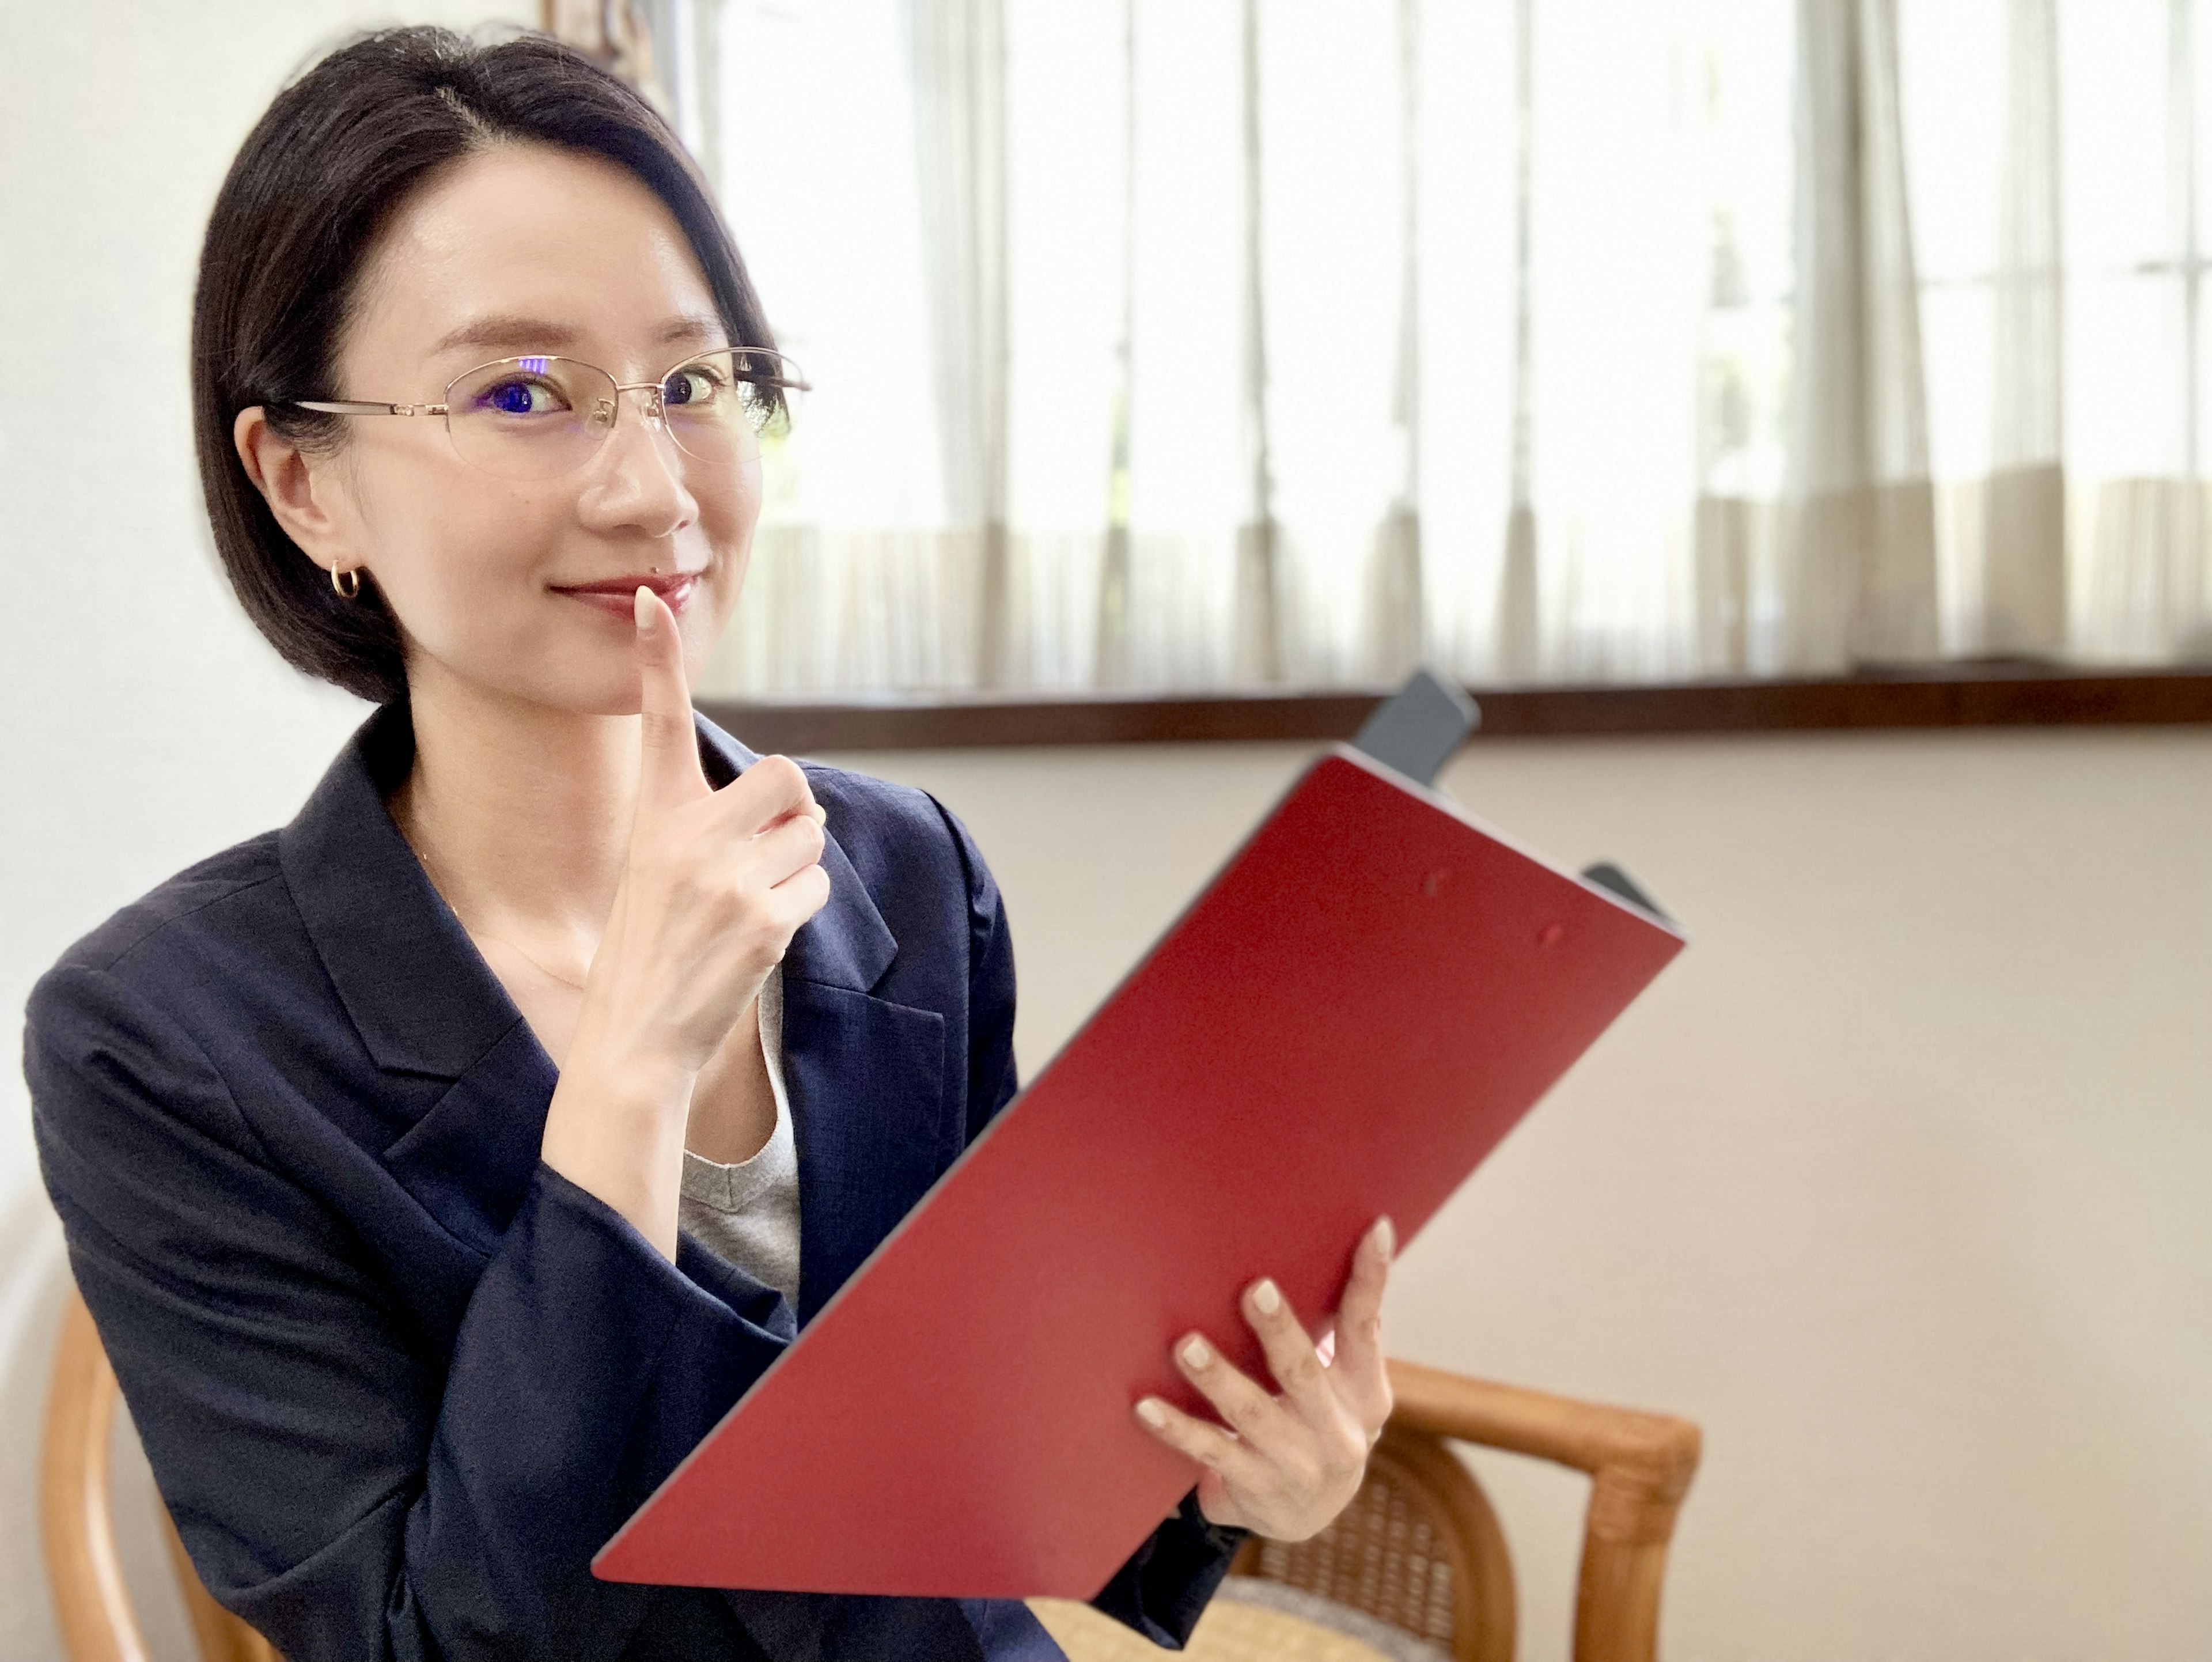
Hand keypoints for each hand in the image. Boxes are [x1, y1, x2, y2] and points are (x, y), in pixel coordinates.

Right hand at [539, 587, 830, 1254]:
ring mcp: (729, 879)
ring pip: (810, 836)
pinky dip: (799, 909)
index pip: (659, 721)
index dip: (658, 658)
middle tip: (764, 852)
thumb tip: (791, 799)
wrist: (635, 1036)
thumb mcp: (655, 870)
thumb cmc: (649, 950)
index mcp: (655, 817)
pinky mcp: (763, 921)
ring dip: (797, 864)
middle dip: (793, 811)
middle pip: (788, 778)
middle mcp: (691, 837)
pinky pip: (815, 889)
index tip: (650, 599)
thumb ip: (703, 825)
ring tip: (748, 904)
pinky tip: (757, 937)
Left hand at [1134, 1217, 1394, 1539]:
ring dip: (1218, 1379)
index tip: (1374, 1229)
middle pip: (1303, 1372)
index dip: (1372, 1278)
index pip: (1367, 1325)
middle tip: (1256, 1290)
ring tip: (1187, 1346)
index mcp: (1362, 1390)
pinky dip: (1177, 1429)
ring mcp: (1296, 1463)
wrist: (1307, 1515)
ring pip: (1252, 1414)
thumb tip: (1343, 1239)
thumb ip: (1342, 1331)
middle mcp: (1337, 1429)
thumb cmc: (1318, 1418)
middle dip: (1279, 1332)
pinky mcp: (1255, 1488)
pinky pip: (1210, 1453)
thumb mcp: (1346, 1385)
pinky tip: (1145, 1407)